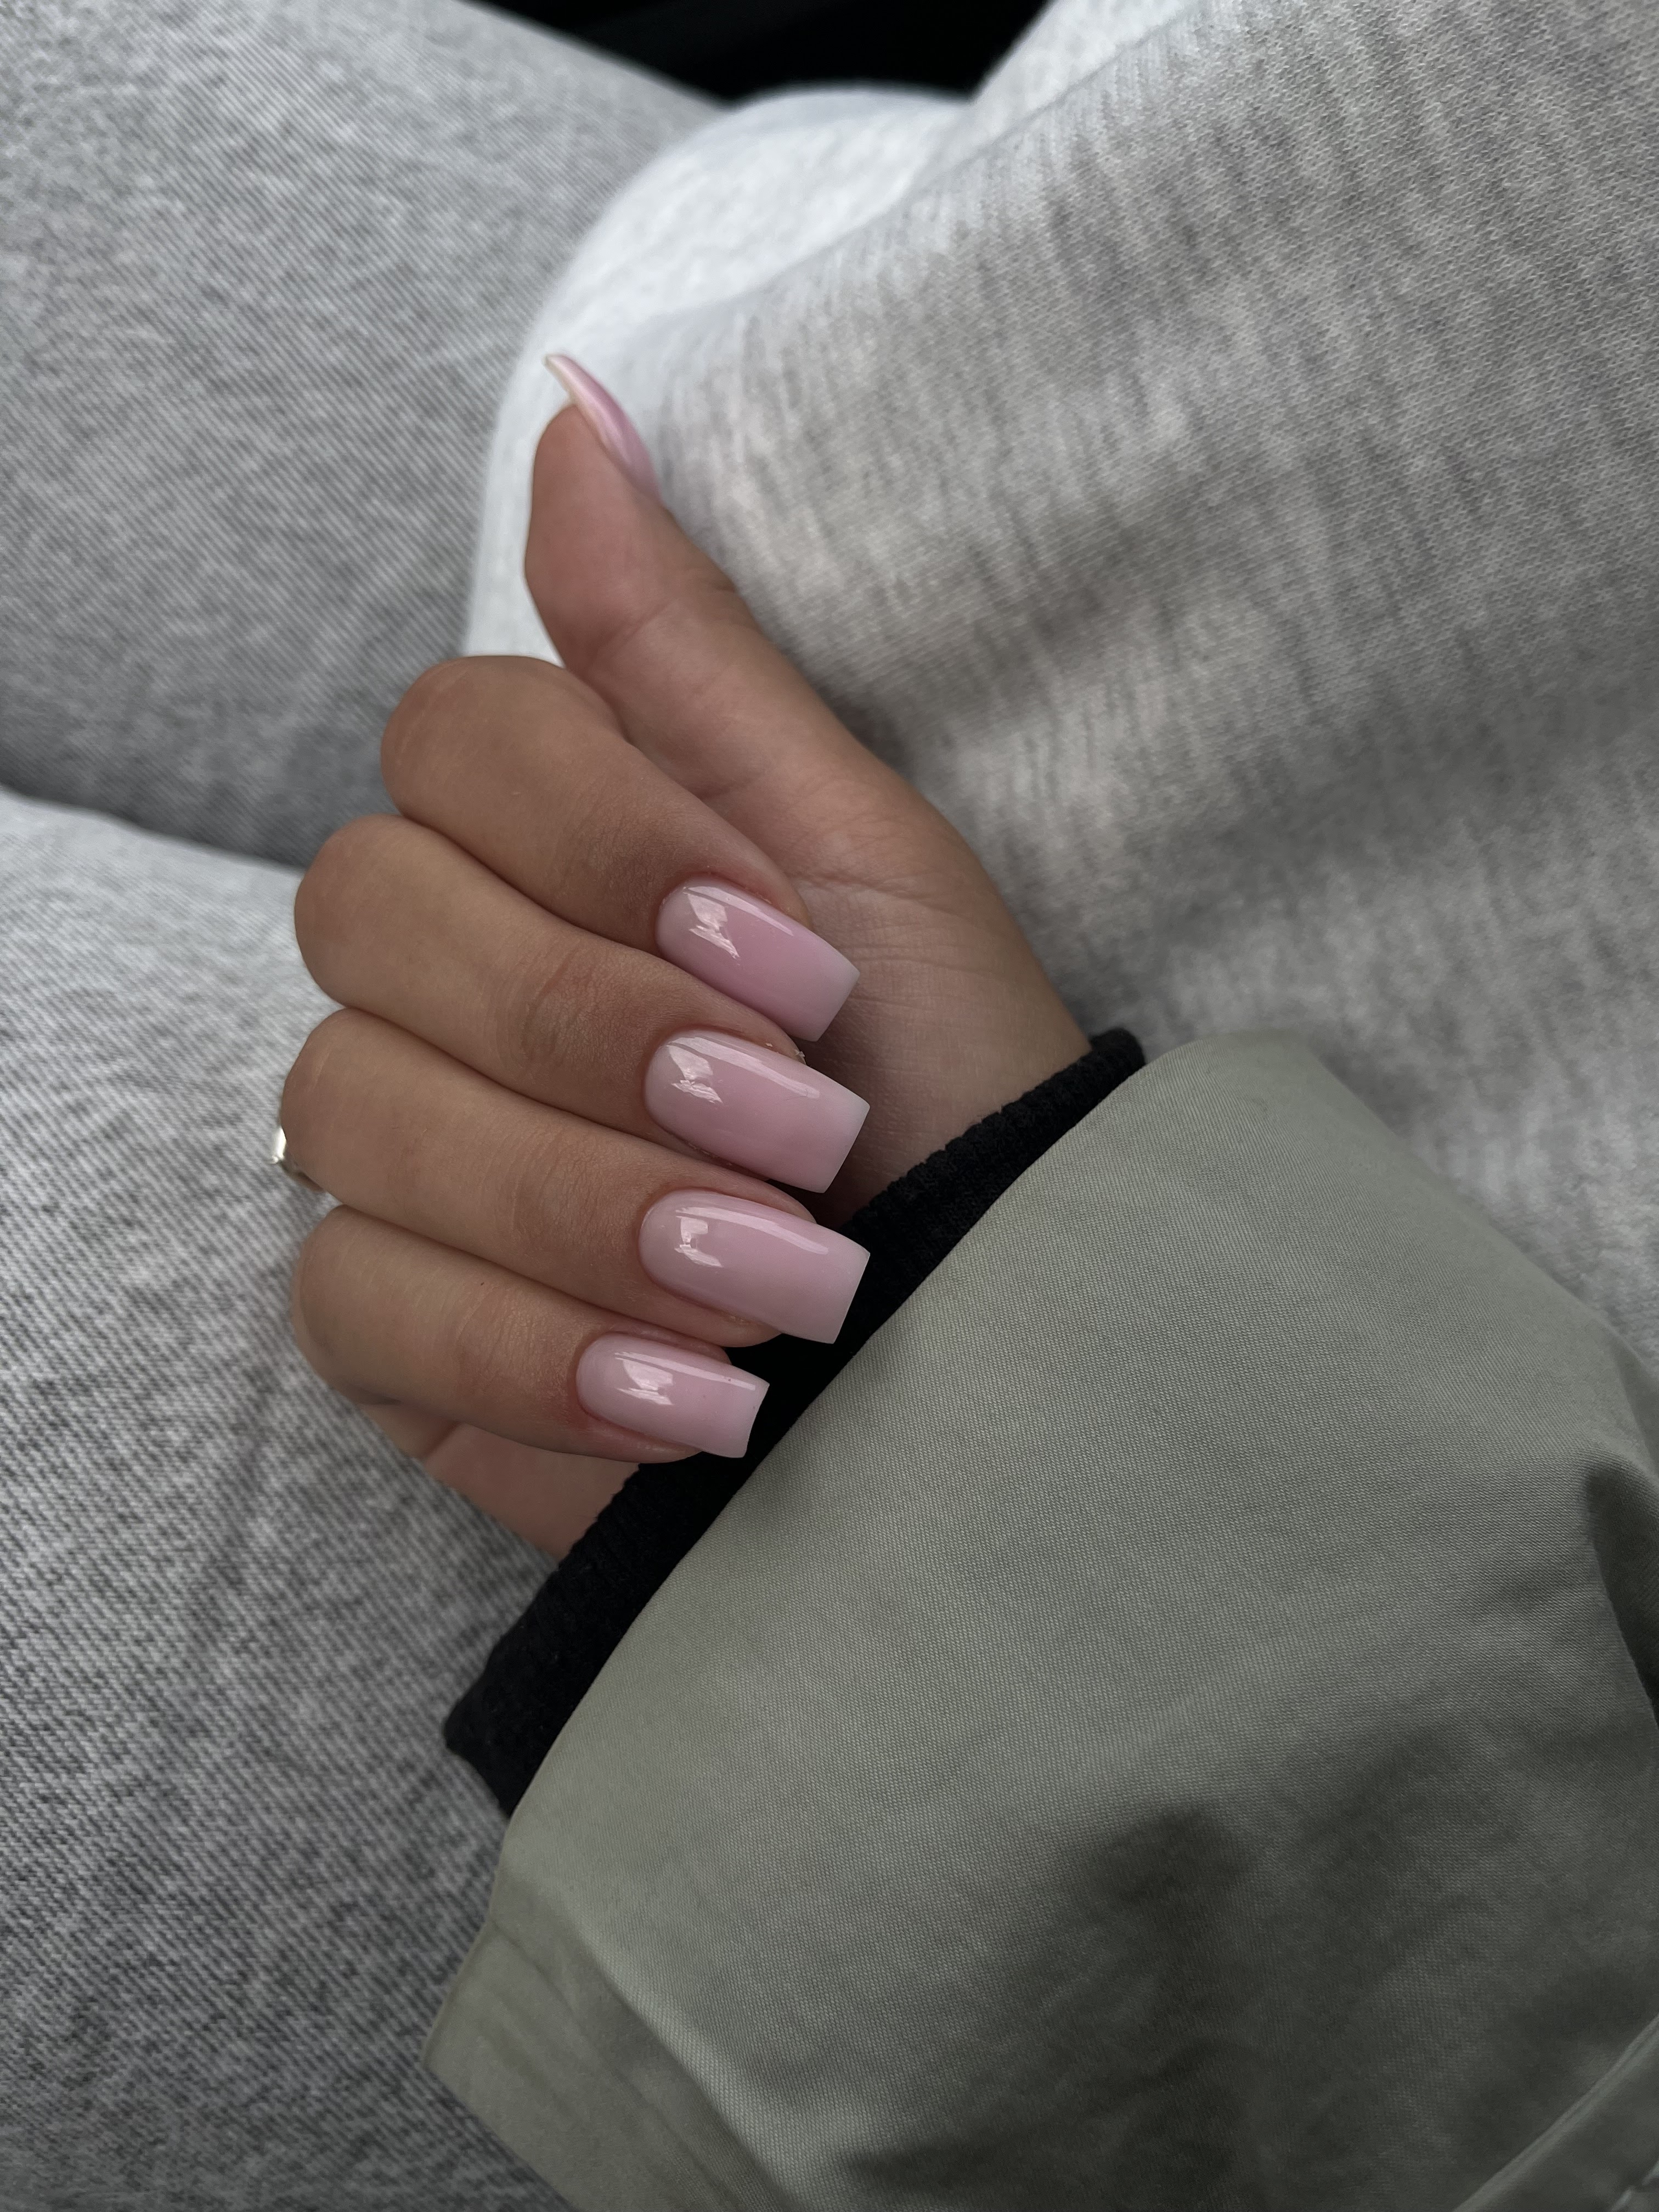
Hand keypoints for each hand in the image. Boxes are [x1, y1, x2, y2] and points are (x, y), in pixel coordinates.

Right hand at [281, 365, 1087, 1555]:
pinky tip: (695, 1403)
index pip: (448, 747)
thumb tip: (576, 413)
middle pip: (367, 918)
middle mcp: (442, 971)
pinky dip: (539, 1354)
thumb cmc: (944, 1077)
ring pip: (353, 1117)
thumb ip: (690, 655)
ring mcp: (396, 1145)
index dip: (602, 845)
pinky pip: (357, 1302)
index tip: (792, 958)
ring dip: (589, 1208)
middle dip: (601, 1036)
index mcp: (553, 837)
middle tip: (801, 1129)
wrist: (990, 1326)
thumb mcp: (856, 847)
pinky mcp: (390, 1317)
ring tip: (782, 1285)